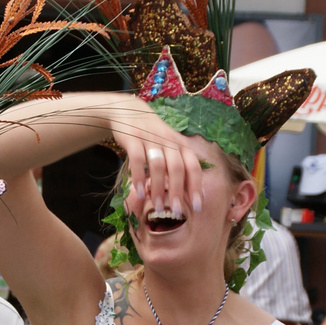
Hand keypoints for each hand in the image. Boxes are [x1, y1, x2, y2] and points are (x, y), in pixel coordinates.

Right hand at [105, 96, 204, 217]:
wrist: (128, 112)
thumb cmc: (152, 137)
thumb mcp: (169, 147)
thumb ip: (179, 166)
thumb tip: (190, 193)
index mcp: (181, 144)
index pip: (193, 167)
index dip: (196, 187)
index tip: (197, 207)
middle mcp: (168, 141)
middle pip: (177, 168)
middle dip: (177, 192)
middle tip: (175, 212)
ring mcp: (150, 139)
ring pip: (158, 166)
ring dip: (158, 189)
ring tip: (157, 207)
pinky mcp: (132, 139)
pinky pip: (137, 160)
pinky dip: (139, 178)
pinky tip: (139, 193)